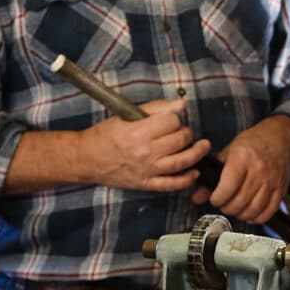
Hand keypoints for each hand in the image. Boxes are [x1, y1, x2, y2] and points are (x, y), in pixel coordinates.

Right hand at [78, 99, 210, 191]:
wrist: (85, 159)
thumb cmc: (105, 135)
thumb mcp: (127, 116)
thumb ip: (157, 108)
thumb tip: (182, 104)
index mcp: (139, 132)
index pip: (172, 122)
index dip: (175, 119)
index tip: (171, 120)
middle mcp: (145, 152)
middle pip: (180, 140)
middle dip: (186, 133)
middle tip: (182, 132)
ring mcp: (147, 170)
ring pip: (182, 162)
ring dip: (197, 153)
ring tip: (203, 147)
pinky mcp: (145, 184)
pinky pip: (171, 184)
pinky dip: (186, 180)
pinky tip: (194, 173)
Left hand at [191, 115, 289, 222]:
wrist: (280, 137)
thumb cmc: (253, 143)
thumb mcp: (229, 152)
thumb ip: (212, 174)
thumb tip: (197, 196)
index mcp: (242, 158)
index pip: (227, 188)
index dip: (216, 199)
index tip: (215, 198)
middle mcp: (259, 170)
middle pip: (239, 202)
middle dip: (227, 208)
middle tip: (224, 203)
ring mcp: (272, 180)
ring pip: (253, 209)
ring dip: (241, 214)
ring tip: (236, 208)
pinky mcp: (281, 188)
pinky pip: (269, 211)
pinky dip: (257, 217)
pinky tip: (250, 213)